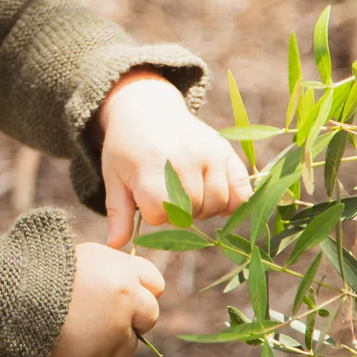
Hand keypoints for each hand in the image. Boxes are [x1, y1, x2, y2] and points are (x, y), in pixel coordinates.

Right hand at [49, 242, 163, 356]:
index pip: (155, 283)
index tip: (124, 294)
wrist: (11, 298)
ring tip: (79, 328)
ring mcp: (114, 331)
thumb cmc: (43, 270)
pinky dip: (89, 354)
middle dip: (133, 319)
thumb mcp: (83, 257)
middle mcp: (127, 299)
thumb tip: (131, 285)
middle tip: (103, 317)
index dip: (140, 289)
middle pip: (149, 316)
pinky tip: (67, 340)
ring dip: (111, 340)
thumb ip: (111, 269)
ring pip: (128, 344)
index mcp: (123, 269)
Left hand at [97, 70, 250, 248]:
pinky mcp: (226, 151)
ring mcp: (209, 154)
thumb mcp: (115, 178)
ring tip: (187, 196)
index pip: (162, 213)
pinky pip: (241, 191)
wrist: (147, 110)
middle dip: (179, 213)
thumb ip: (118, 213)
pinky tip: (214, 197)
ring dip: (203, 209)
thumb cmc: (126, 149)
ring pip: (217, 204)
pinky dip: (232, 202)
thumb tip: (116, 246)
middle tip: (167, 197)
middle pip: (192, 211)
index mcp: (152, 166)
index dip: (153, 214)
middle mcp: (184, 159)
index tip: (146, 201)